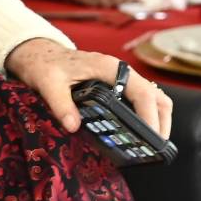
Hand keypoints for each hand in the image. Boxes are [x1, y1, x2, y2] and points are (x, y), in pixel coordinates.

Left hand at [5, 37, 172, 136]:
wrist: (39, 53)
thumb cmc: (45, 65)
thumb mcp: (48, 84)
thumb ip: (60, 104)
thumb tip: (73, 126)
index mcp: (108, 68)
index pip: (141, 91)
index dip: (149, 115)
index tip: (149, 137)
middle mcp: (120, 71)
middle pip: (155, 95)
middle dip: (161, 121)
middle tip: (156, 147)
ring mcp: (120, 78)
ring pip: (153, 97)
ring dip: (158, 119)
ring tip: (153, 143)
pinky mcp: (117, 85)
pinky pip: (141, 99)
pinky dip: (147, 115)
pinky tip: (140, 132)